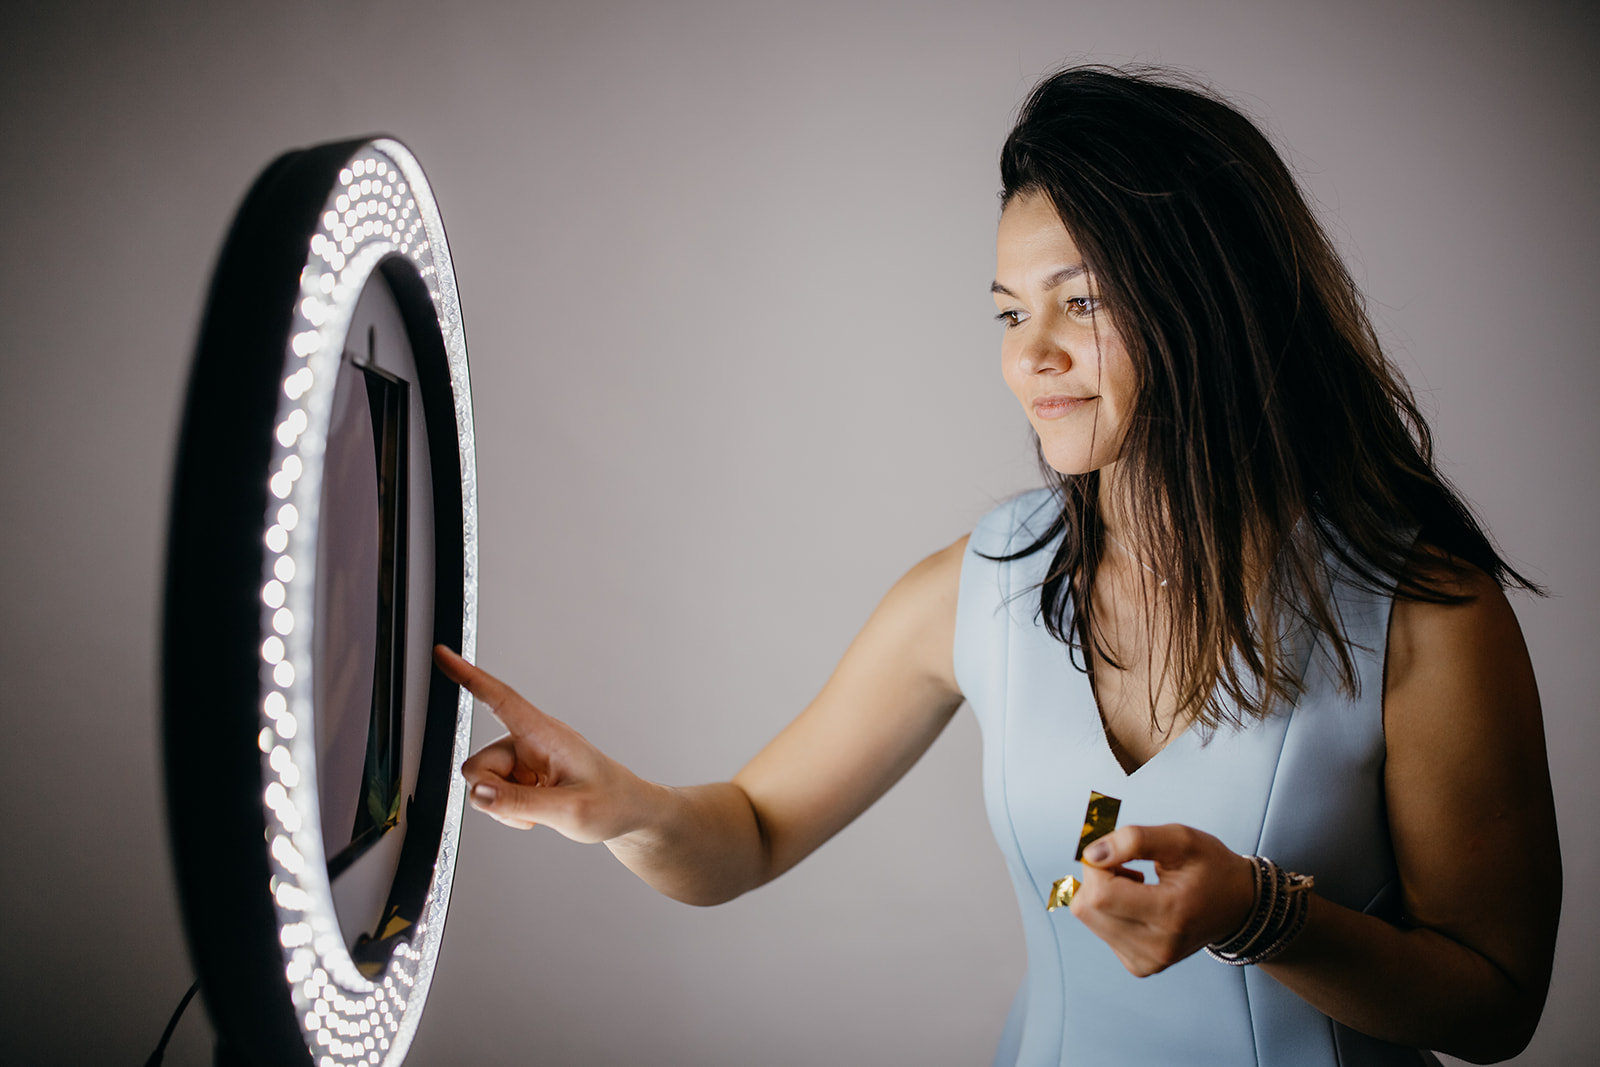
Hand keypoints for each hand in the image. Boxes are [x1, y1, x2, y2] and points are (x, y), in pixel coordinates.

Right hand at [434, 645, 652, 841]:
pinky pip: (494, 796)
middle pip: (479, 765)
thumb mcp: (570, 811)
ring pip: (484, 784)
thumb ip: (520, 803)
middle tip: (532, 808)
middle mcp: (530, 742)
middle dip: (494, 792)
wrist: (628, 813)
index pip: (500, 699)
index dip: (468, 676)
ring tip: (542, 809)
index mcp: (545, 735)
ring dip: (504, 805)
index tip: (443, 654)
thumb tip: (478, 793)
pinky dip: (509, 811)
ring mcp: (525, 760)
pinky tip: (537, 812)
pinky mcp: (522, 776)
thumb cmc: (610, 804)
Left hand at [1069, 823, 1256, 976]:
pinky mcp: (1141, 966)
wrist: (1237, 904)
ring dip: (1102, 893)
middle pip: (1087, 908)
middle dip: (1097, 877)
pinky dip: (1110, 911)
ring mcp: (1148, 961)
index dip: (1097, 865)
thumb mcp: (1180, 839)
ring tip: (1137, 885)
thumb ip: (1134, 839)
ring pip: (1089, 919)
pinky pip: (1102, 931)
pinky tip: (1137, 904)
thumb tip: (1090, 855)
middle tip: (1127, 866)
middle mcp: (1157, 946)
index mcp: (1170, 914)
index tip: (1117, 851)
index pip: (1100, 894)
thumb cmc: (1211, 867)